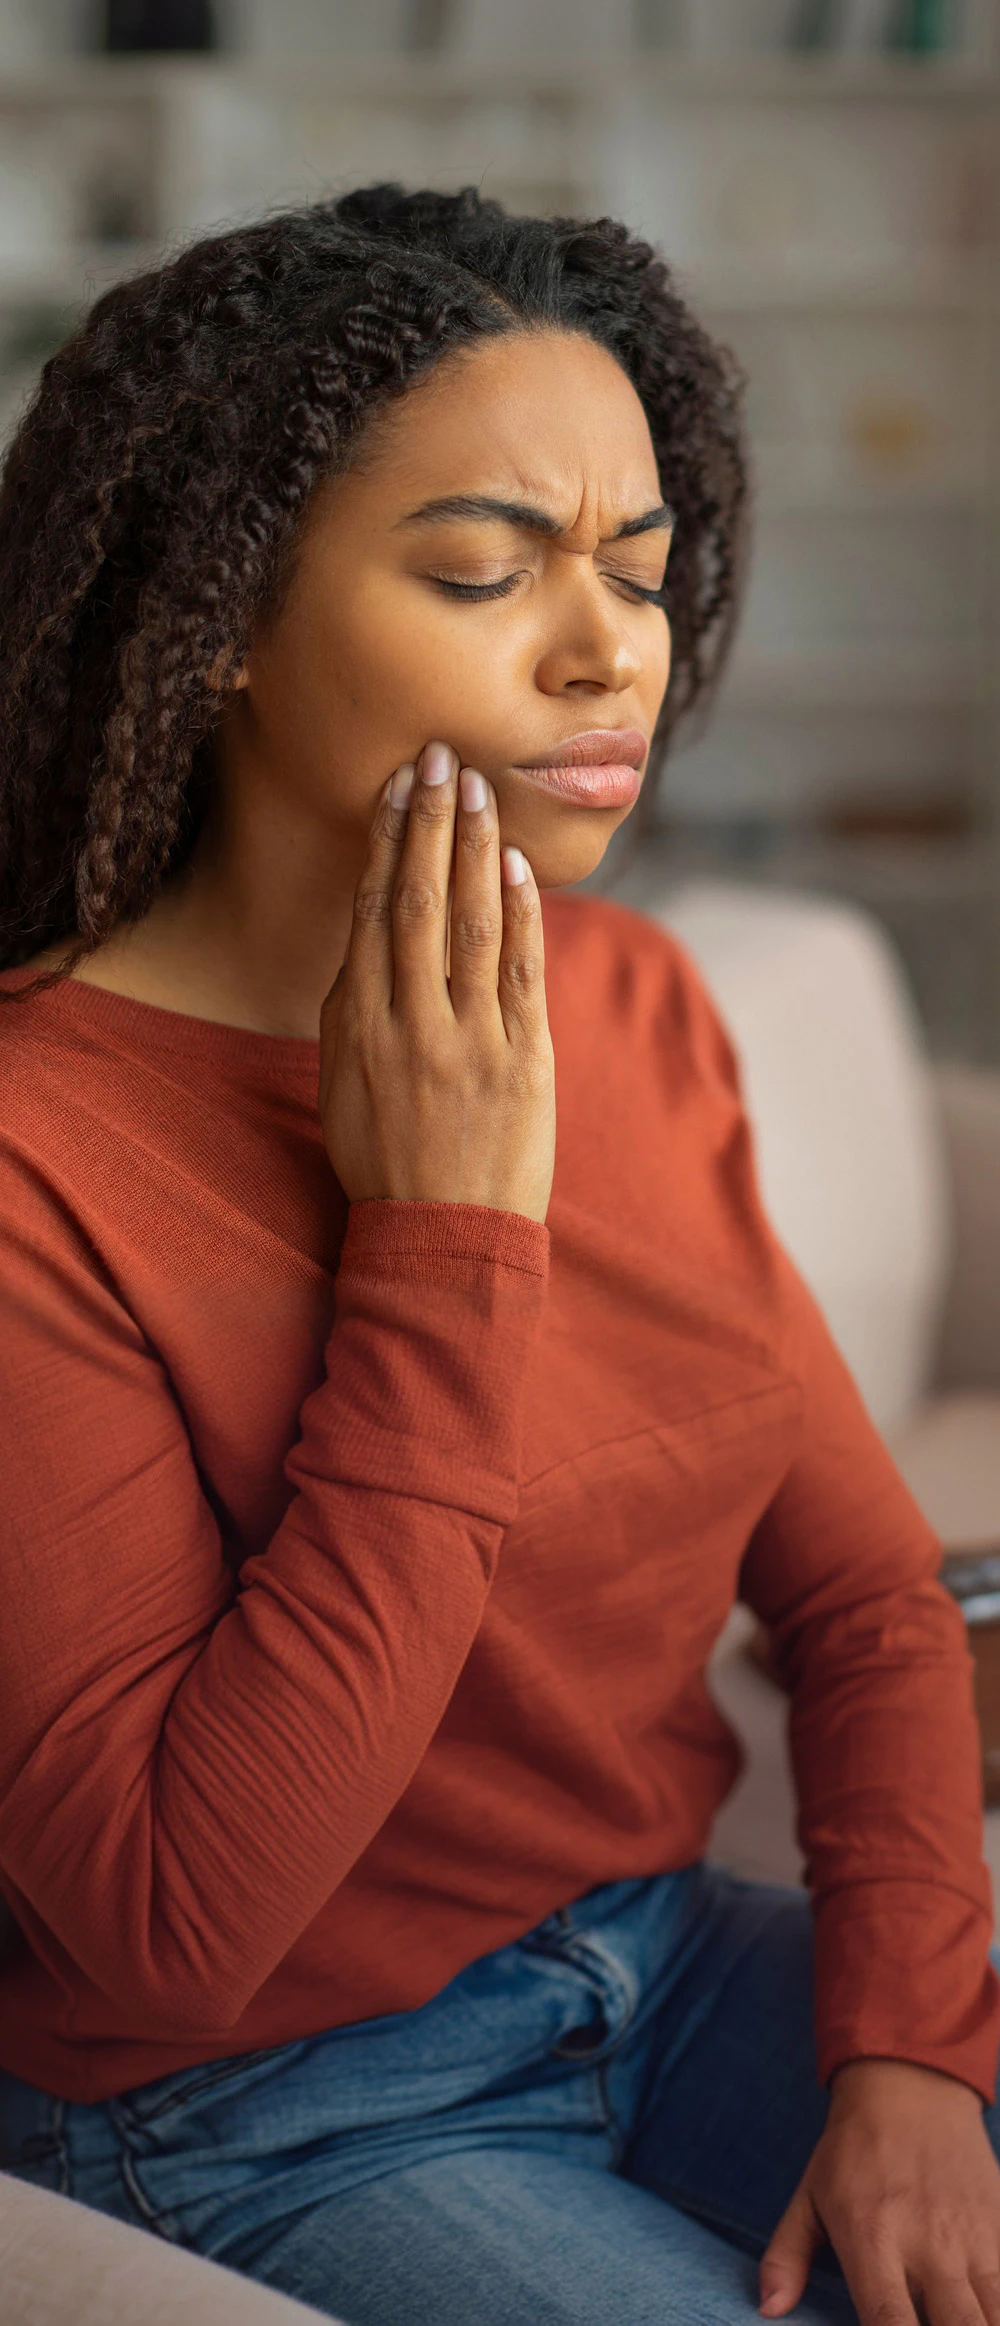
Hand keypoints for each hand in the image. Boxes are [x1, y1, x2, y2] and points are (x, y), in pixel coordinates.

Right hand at [318, 740, 556, 1225]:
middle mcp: (411, 1023)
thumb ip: (355, 1010)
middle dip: (430, 822)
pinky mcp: (523, 1060)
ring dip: (475, 848)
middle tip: (440, 758)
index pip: (375, 910)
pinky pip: (520, 970)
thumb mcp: (344, 1083)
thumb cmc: (387, 1160)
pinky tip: (515, 864)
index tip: (398, 785)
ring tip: (478, 789)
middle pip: (420, 900)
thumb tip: (371, 938)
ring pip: (470, 924)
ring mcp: (471, 1040)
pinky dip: (519, 912)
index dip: (387, 841)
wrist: (444, 1237)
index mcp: (359, 1025)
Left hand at [758, 2057, 999, 2323]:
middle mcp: (929, 2244)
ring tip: (961, 2325)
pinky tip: (986, 2312)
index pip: (888, 2322)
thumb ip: (786, 2256)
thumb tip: (769, 2309)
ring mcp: (973, 2237)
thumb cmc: (853, 2149)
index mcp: (872, 2237)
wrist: (910, 2086)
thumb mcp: (808, 2196)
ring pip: (995, 2315)